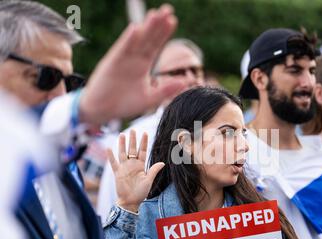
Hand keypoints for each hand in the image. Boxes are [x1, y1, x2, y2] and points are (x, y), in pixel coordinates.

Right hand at [79, 4, 184, 124]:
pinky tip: (136, 29)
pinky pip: (121, 50)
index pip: (155, 45)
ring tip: (155, 14)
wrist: (100, 111)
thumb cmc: (123, 104)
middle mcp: (133, 59)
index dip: (164, 33)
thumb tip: (186, 81)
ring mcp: (122, 60)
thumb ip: (166, 89)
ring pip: (136, 41)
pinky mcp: (111, 64)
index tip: (173, 20)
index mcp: (142, 65)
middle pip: (148, 38)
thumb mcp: (149, 98)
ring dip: (145, 28)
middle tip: (168, 10)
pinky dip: (128, 40)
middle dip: (157, 25)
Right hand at [107, 130, 164, 212]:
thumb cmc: (141, 192)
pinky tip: (109, 148)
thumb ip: (153, 171)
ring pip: (122, 153)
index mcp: (140, 165)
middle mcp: (132, 164)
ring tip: (122, 134)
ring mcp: (124, 168)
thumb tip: (162, 163)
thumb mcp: (148, 181)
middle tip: (133, 130)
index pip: (142, 151)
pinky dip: (110, 156)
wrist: (130, 201)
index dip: (143, 142)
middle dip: (133, 140)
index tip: (145, 133)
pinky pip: (113, 163)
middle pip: (132, 149)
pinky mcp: (117, 173)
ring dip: (122, 144)